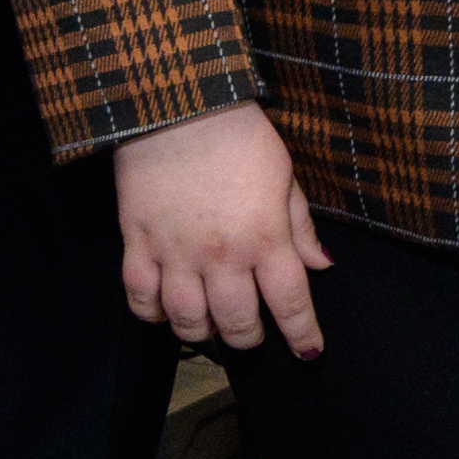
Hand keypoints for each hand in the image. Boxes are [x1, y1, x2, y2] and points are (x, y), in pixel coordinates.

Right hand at [115, 103, 330, 355]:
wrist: (178, 106)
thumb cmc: (240, 137)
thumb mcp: (285, 176)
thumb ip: (300, 226)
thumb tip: (322, 266)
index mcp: (266, 238)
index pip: (291, 304)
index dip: (302, 335)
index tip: (309, 353)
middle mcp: (223, 256)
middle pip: (237, 323)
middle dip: (249, 340)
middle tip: (252, 334)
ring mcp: (176, 253)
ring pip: (188, 321)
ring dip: (202, 334)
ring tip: (210, 327)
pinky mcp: (137, 243)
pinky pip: (140, 298)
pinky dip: (153, 314)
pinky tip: (165, 311)